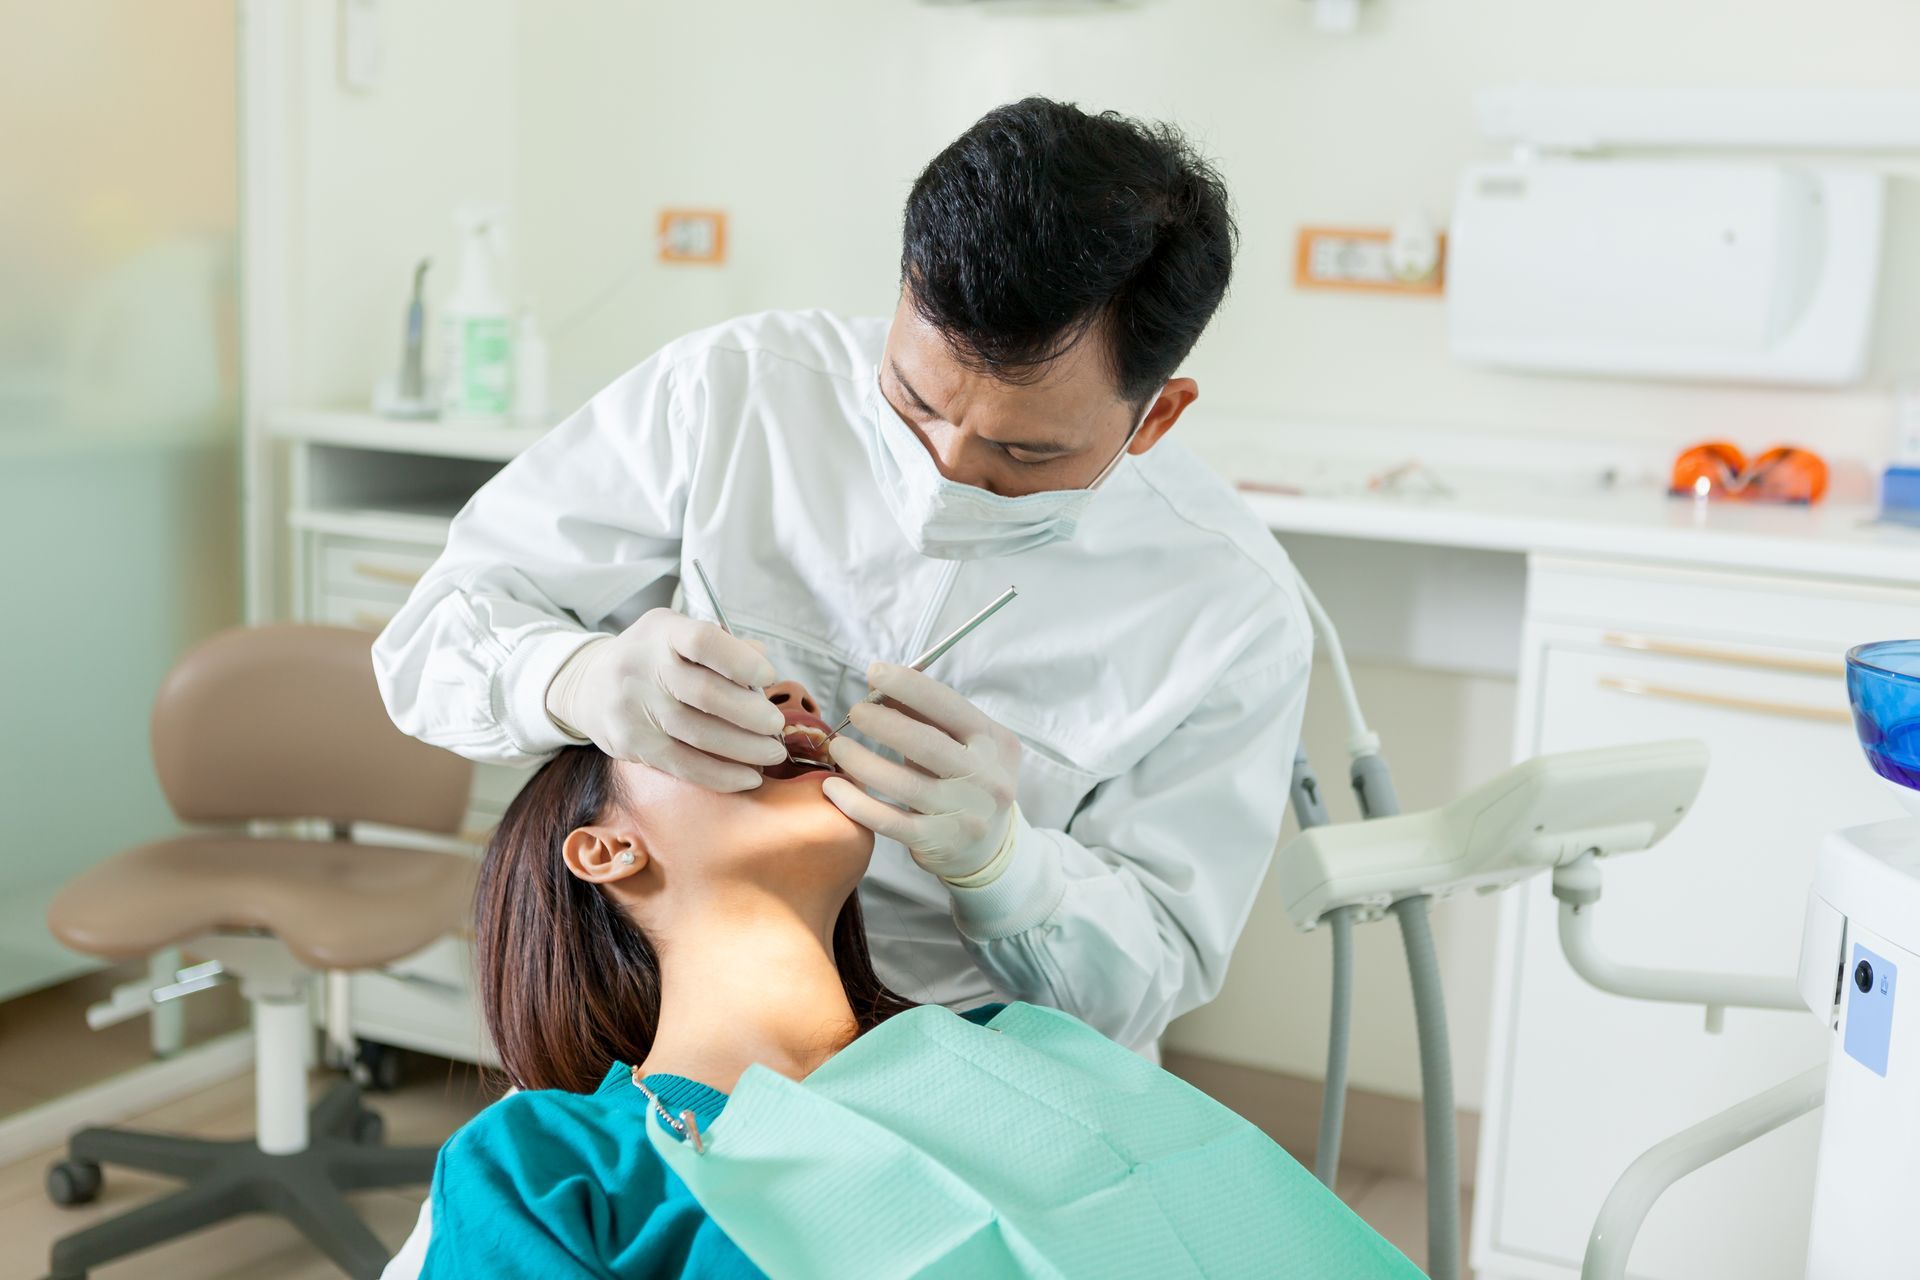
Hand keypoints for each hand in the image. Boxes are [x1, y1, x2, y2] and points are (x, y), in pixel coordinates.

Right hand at [544, 607, 784, 790]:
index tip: (768, 676)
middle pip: (706, 695)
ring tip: (772, 752)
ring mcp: (633, 708)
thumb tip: (761, 664)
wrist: (589, 685)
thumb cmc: (652, 658)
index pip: (703, 641)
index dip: (742, 661)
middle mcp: (642, 667)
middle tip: (776, 725)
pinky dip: (721, 775)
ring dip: (745, 749)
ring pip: (698, 735)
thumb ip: (723, 647)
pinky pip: (683, 765)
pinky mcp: (631, 744)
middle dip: (751, 714)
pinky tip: (748, 777)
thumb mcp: (679, 636)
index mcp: (661, 632)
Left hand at [821, 664, 1020, 879]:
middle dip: (883, 723)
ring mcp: (963, 814)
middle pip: (926, 744)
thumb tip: (880, 684)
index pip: (950, 707)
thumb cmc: (967, 781)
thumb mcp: (963, 744)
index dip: (910, 686)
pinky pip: (888, 820)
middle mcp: (985, 778)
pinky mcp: (937, 842)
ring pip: (903, 784)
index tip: (875, 672)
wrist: (989, 847)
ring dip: (862, 761)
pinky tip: (833, 787)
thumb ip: (927, 715)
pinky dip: (856, 803)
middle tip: (855, 712)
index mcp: (994, 743)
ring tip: (839, 746)